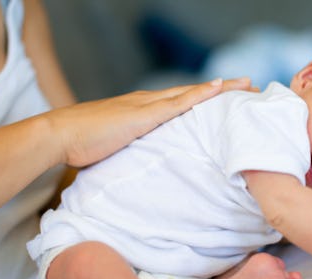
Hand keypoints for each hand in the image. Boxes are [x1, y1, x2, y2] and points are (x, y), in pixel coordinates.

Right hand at [50, 78, 252, 166]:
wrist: (61, 135)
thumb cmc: (85, 144)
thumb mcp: (119, 146)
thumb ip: (138, 148)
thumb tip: (152, 161)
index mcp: (146, 111)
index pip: (183, 102)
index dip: (207, 100)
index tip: (230, 100)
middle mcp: (150, 103)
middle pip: (194, 93)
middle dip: (222, 90)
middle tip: (250, 86)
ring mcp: (147, 106)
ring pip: (192, 93)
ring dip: (219, 89)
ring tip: (245, 84)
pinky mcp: (143, 114)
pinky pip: (177, 102)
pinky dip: (199, 95)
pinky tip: (218, 88)